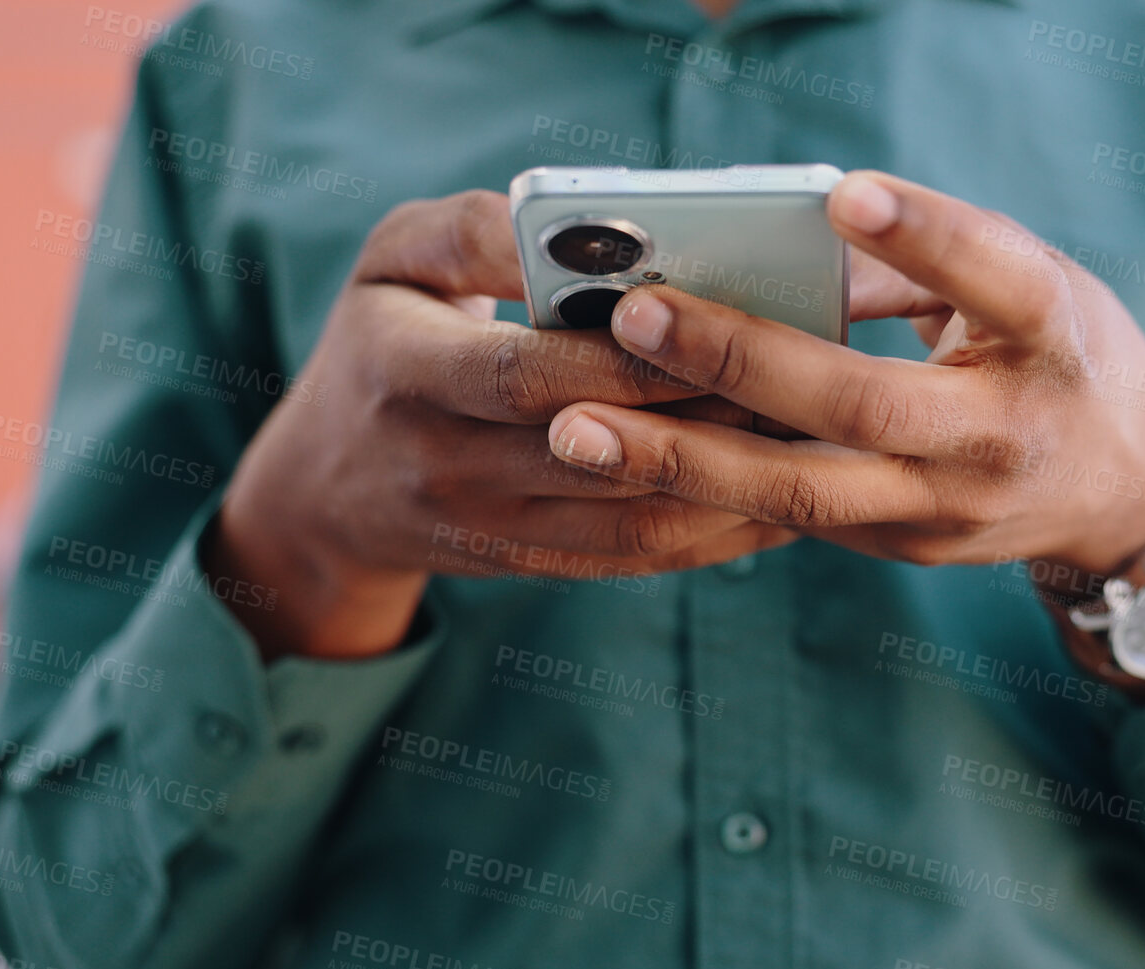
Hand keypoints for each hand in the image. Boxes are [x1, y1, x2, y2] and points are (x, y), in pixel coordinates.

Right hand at [207, 190, 795, 659]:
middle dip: (704, 419)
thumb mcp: (391, 258)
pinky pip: (634, 559)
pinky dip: (715, 535)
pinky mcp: (531, 564)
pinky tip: (785, 495)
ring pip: (630, 522)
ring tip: (819, 439)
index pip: (524, 374)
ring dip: (731, 486)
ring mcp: (491, 527)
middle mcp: (446, 464)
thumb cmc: (379, 338)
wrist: (325, 489)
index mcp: (407, 372)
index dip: (618, 359)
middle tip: (806, 378)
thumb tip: (576, 228)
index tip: (710, 323)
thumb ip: (473, 232)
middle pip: (597, 451)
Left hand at [544, 170, 1144, 579]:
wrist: (1129, 491)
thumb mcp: (1029, 285)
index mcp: (1055, 338)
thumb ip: (919, 261)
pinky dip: (700, 489)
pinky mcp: (904, 548)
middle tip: (632, 318)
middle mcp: (1005, 435)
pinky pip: (789, 518)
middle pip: (865, 406)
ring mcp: (951, 509)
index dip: (926, 237)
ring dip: (682, 459)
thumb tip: (773, 234)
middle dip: (741, 361)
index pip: (997, 280)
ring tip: (578, 429)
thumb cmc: (1060, 352)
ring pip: (805, 491)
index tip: (844, 193)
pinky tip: (618, 463)